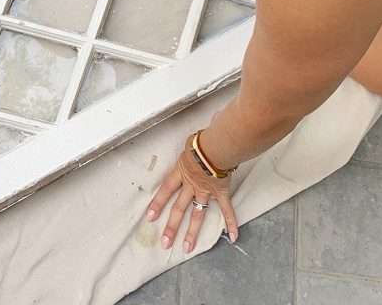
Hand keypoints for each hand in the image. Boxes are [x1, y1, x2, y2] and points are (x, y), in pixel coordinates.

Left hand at [145, 133, 238, 252]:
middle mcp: (191, 185)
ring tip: (187, 248)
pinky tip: (232, 237)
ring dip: (192, 232)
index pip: (165, 190)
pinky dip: (231, 223)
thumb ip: (191, 144)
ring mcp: (206, 191)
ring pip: (197, 214)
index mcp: (181, 172)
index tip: (149, 218)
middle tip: (164, 243)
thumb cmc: (204, 139)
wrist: (218, 145)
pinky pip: (226, 210)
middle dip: (171, 226)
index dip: (157, 205)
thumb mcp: (190, 142)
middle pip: (179, 208)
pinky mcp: (221, 192)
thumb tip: (199, 133)